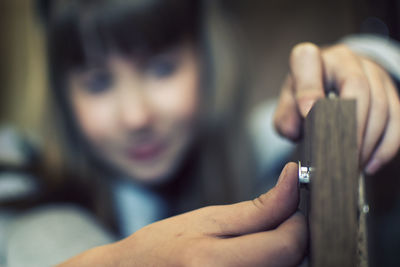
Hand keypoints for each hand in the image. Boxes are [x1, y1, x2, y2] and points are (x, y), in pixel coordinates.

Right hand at [59, 163, 306, 266]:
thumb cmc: (163, 246)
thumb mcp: (207, 219)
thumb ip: (257, 208)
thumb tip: (292, 178)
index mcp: (214, 263)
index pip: (288, 247)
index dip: (296, 221)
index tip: (288, 204)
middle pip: (293, 264)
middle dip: (287, 239)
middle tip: (265, 226)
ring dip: (279, 257)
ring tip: (249, 247)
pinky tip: (248, 261)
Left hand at [274, 43, 399, 174]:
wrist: (333, 80)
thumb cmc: (307, 94)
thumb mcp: (288, 102)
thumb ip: (286, 117)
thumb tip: (294, 131)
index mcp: (312, 59)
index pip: (308, 62)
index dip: (308, 89)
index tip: (306, 113)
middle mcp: (345, 60)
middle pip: (357, 88)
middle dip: (350, 127)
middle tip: (341, 157)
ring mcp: (372, 72)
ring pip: (381, 105)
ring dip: (368, 141)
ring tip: (352, 165)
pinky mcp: (390, 90)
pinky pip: (396, 118)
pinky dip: (384, 145)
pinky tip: (370, 164)